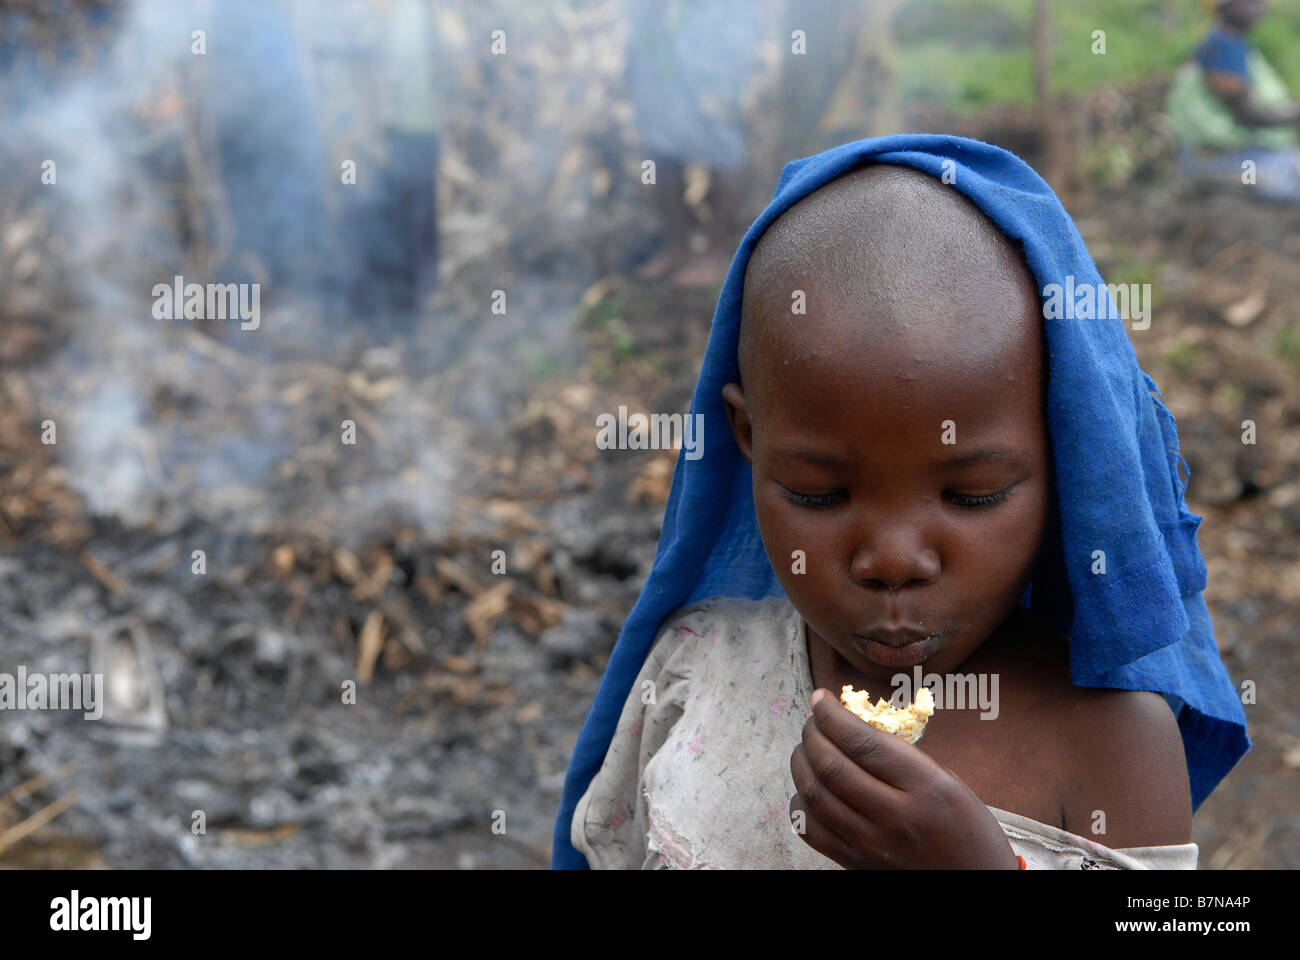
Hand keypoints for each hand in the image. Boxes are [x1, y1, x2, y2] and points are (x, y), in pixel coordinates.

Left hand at [790, 688, 1018, 868]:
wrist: (977, 886)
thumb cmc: (968, 830)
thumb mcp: (949, 783)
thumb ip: (902, 757)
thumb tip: (852, 727)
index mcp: (927, 788)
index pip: (863, 742)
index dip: (832, 716)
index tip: (821, 700)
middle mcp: (896, 817)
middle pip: (832, 767)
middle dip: (812, 735)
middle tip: (812, 722)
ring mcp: (873, 845)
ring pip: (815, 796)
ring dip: (801, 764)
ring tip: (806, 749)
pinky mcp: (857, 866)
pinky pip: (812, 831)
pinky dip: (801, 804)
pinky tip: (807, 788)